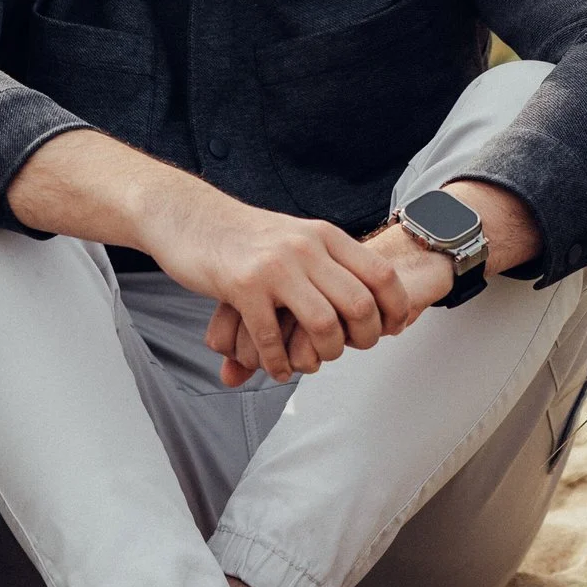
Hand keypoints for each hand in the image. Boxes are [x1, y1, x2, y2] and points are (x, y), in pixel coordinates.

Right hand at [175, 200, 412, 387]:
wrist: (191, 217)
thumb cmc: (246, 235)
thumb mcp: (297, 235)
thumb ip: (330, 261)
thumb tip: (370, 295)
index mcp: (325, 235)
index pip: (381, 274)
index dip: (395, 308)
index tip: (392, 329)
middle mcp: (305, 248)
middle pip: (359, 305)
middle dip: (364, 338)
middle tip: (350, 348)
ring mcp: (274, 267)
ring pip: (322, 325)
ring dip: (323, 354)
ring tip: (313, 361)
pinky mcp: (242, 287)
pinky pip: (271, 338)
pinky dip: (278, 364)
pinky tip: (277, 369)